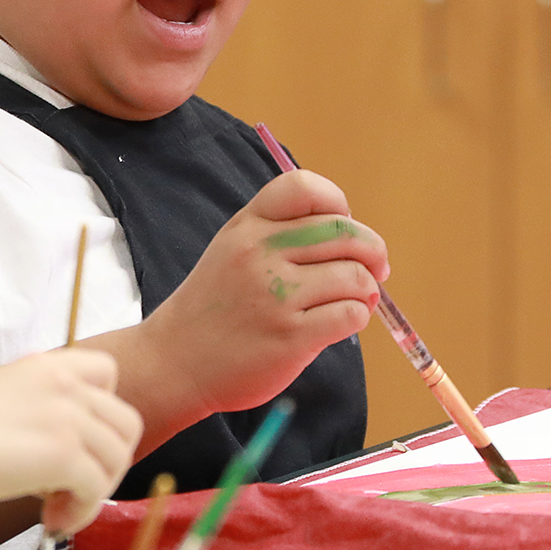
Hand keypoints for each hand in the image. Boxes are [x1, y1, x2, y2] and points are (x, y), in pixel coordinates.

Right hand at [0, 349, 141, 533]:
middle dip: (105, 463)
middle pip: (124, 424)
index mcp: (43, 365)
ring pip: (116, 459)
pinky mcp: (64, 454)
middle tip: (68, 490)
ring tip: (55, 511)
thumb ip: (32, 415)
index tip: (74, 444)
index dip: (102, 415)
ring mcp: (67, 416)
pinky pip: (97, 489)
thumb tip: (50, 457)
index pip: (107, 374)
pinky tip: (51, 521)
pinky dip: (81, 513)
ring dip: (93, 493)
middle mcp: (62, 383)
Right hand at [144, 169, 388, 418]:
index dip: (337, 203)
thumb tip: (354, 238)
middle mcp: (259, 254)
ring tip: (355, 301)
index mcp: (246, 227)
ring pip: (356, 276)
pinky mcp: (291, 336)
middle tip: (375, 269)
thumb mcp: (231, 251)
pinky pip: (352, 314)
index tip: (343, 226)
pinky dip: (357, 317)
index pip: (303, 188)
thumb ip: (280, 235)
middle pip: (344, 232)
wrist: (176, 361)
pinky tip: (339, 323)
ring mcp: (275, 296)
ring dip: (367, 291)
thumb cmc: (214, 307)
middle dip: (372, 251)